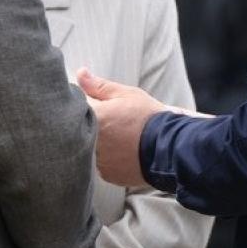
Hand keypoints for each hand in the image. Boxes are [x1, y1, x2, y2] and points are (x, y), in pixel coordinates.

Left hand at [77, 68, 166, 188]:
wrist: (169, 149)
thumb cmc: (149, 118)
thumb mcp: (127, 95)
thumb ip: (99, 86)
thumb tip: (80, 73)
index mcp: (94, 116)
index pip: (77, 106)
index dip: (87, 105)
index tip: (98, 105)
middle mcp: (91, 140)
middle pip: (80, 130)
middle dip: (91, 125)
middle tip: (111, 123)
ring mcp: (98, 160)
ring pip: (89, 148)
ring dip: (98, 143)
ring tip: (118, 138)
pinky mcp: (106, 174)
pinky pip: (99, 164)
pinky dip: (107, 158)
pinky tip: (121, 152)